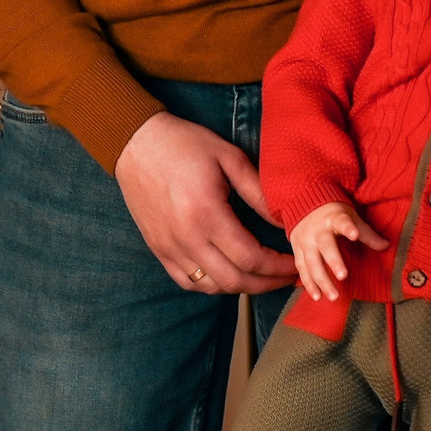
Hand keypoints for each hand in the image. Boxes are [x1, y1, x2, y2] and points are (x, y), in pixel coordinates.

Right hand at [116, 111, 295, 293]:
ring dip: (242, 286)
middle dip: (267, 284)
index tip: (295, 264)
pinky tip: (228, 272)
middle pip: (235, 281)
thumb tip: (285, 221)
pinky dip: (213, 285)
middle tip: (286, 276)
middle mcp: (186, 238)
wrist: (135, 143)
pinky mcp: (158, 250)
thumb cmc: (183, 144)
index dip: (278, 267)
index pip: (250, 258)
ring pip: (212, 287)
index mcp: (205, 213)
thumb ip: (258, 192)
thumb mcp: (228, 157)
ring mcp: (169, 248)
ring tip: (262, 274)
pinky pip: (189, 283)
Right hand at [289, 201, 389, 300]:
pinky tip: (318, 297)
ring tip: (334, 296)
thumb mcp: (350, 217)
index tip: (355, 234)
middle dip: (333, 261)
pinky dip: (309, 284)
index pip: (342, 222)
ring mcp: (305, 241)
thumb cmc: (332, 214)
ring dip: (322, 280)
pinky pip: (302, 269)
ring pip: (311, 262)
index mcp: (333, 219)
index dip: (348, 228)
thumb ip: (366, 233)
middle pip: (325, 246)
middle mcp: (317, 230)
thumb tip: (387, 246)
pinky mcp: (296, 250)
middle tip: (343, 276)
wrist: (301, 204)